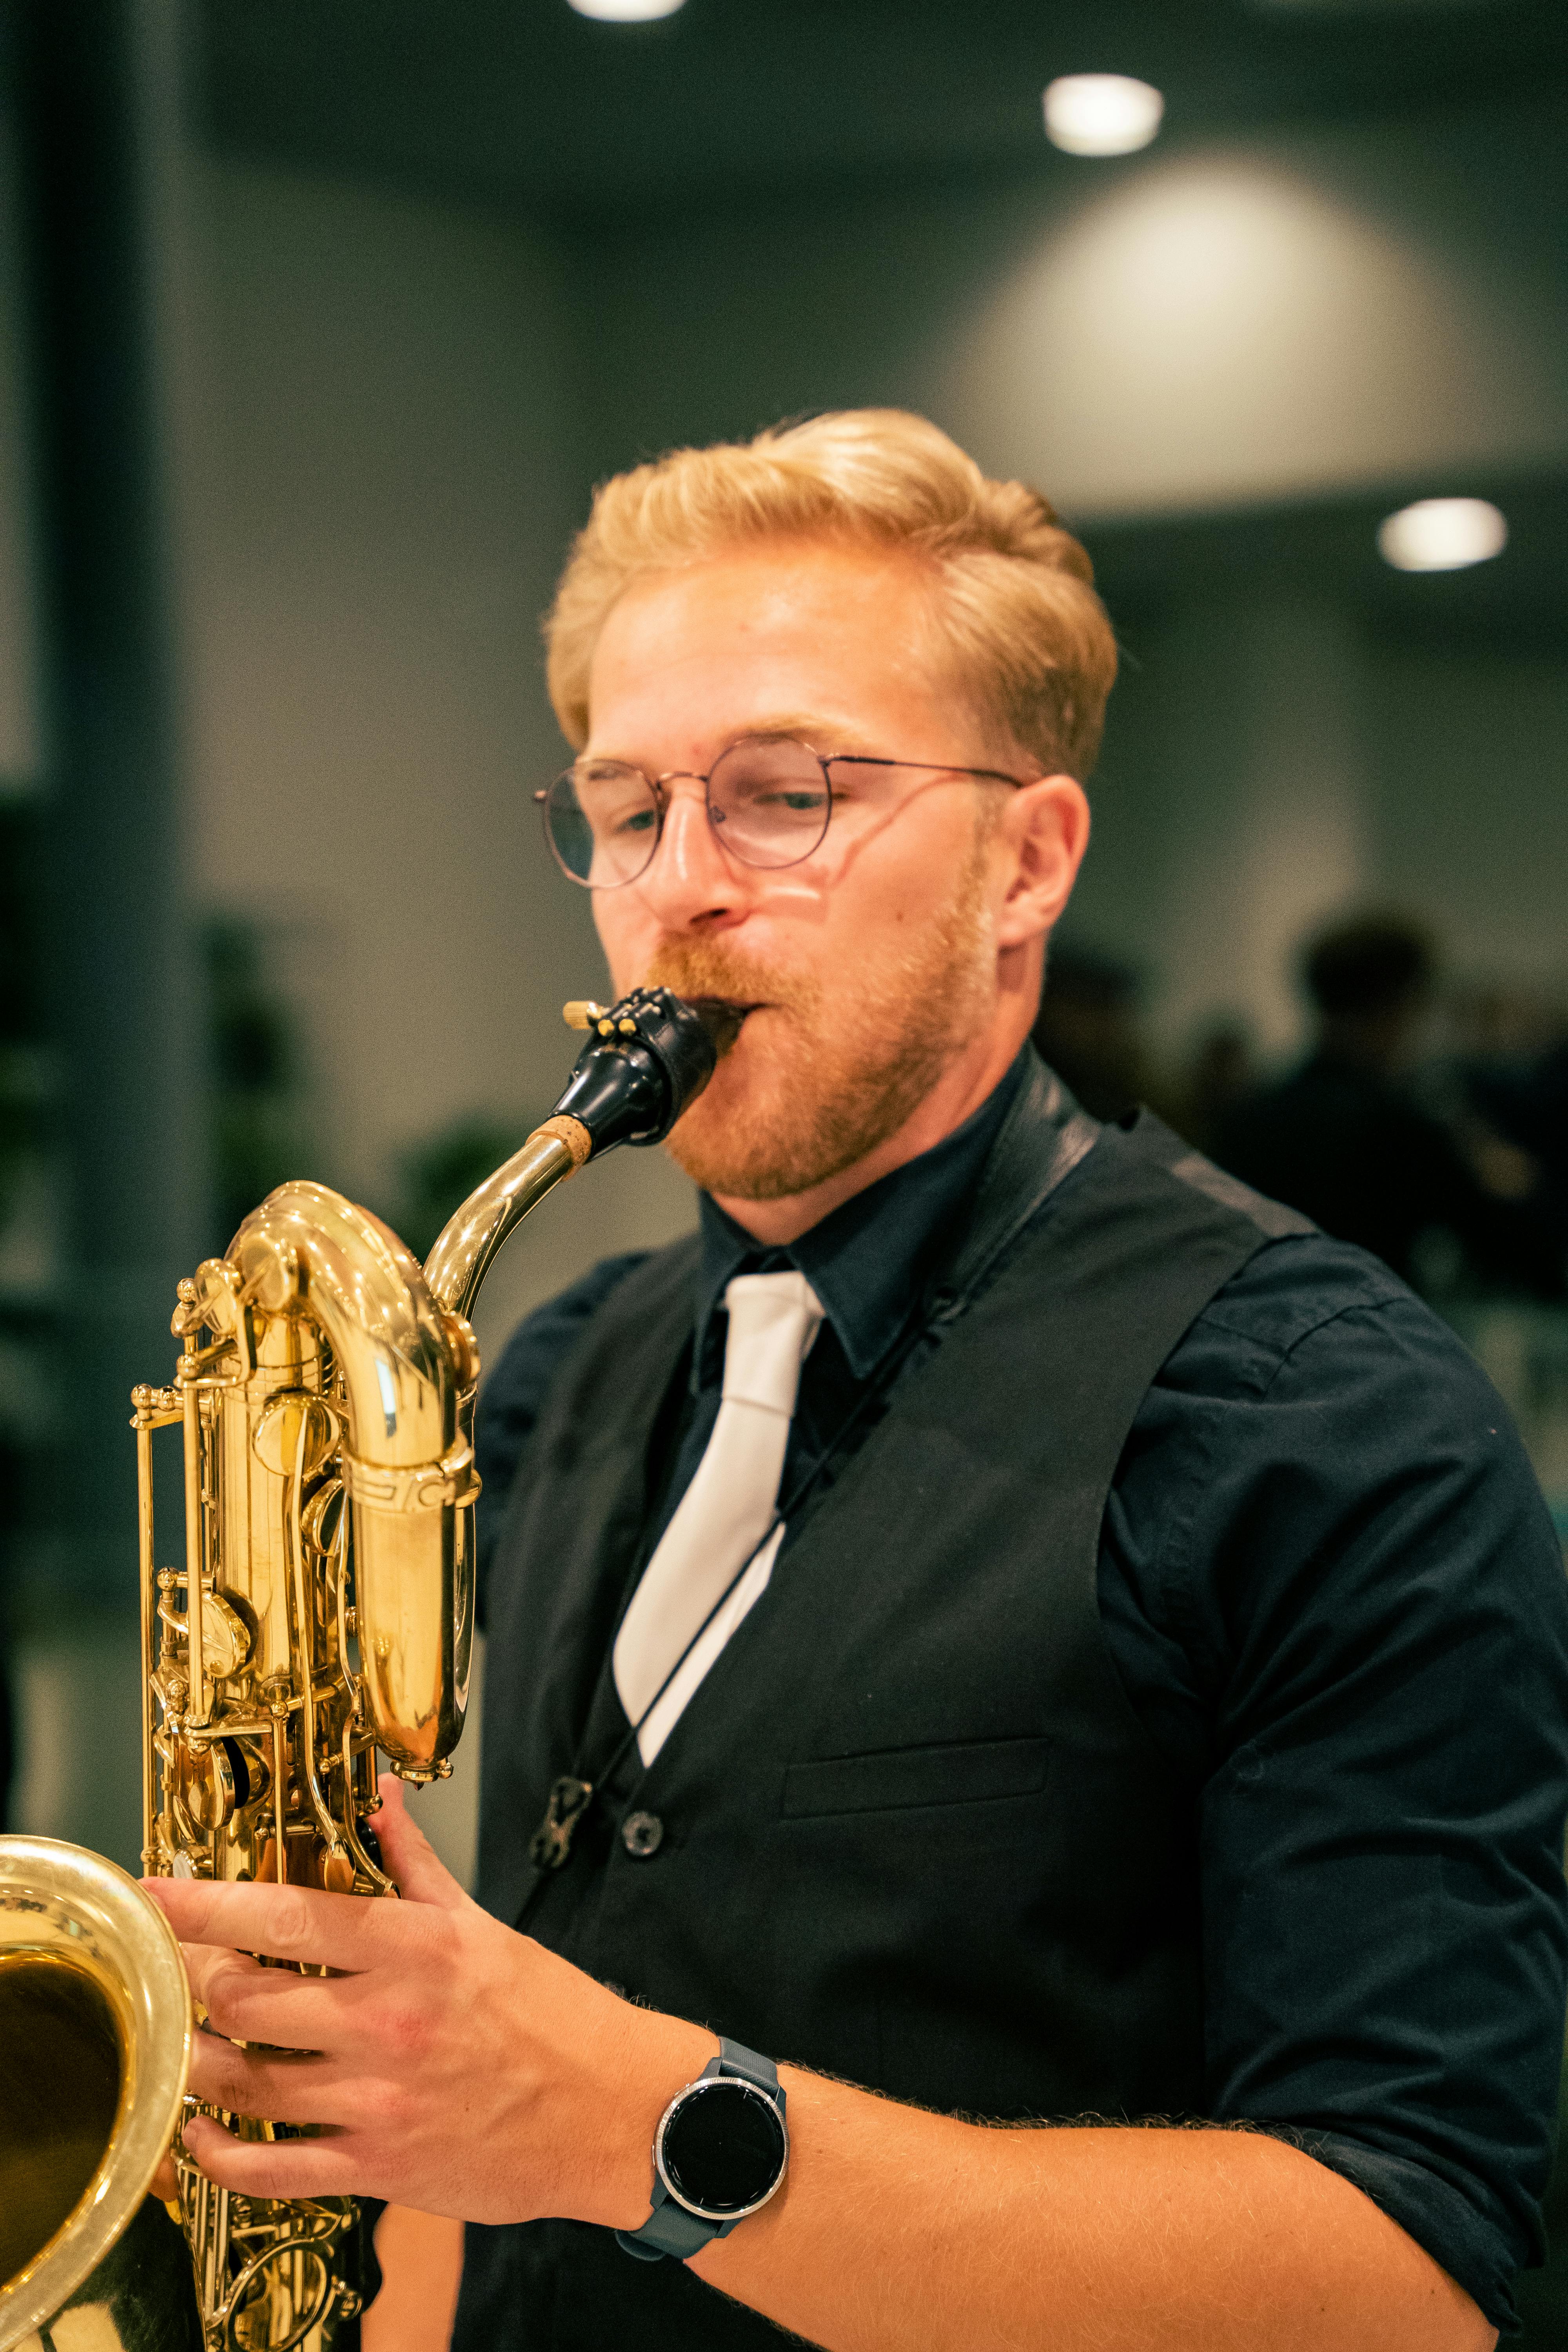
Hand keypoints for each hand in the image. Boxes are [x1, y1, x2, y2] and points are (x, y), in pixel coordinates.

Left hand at [142, 1777, 707, 2223]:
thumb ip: (414, 1863)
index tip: (152, 1894)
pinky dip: (221, 2156)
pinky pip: (272, 2170)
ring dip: (196, 2060)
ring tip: (178, 2043)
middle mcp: (386, 2021)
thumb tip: (379, 1799)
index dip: (203, 1905)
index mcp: (413, 1950)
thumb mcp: (482, 1924)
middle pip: (244, 1997)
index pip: (283, 1916)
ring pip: (245, 2081)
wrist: (609, 2112)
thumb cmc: (551, 2015)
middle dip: (194, 1980)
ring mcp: (377, 2099)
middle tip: (175, 1970)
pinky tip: (202, 2135)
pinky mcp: (378, 2165)